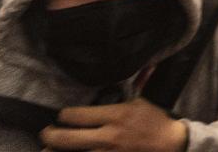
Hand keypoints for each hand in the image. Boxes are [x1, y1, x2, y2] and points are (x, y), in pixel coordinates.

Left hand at [40, 98, 186, 151]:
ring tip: (47, 149)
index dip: (64, 116)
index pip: (78, 116)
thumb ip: (127, 91)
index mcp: (116, 116)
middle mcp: (109, 136)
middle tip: (45, 133)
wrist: (171, 145)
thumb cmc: (155, 122)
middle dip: (51, 136)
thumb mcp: (141, 102)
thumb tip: (124, 73)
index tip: (61, 115)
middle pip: (68, 139)